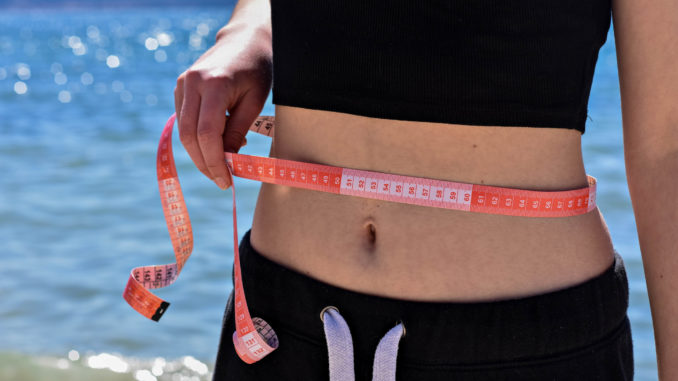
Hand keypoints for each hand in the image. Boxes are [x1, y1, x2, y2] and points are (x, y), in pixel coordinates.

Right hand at [174, 25, 271, 188]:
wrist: (245, 40)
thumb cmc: (256, 69)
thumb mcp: (254, 101)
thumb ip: (237, 130)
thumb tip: (226, 161)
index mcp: (213, 84)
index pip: (206, 134)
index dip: (214, 162)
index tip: (226, 181)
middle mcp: (192, 83)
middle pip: (189, 136)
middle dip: (205, 163)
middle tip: (222, 180)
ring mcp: (183, 84)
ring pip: (184, 131)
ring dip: (200, 154)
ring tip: (223, 165)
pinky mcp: (180, 87)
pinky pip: (185, 121)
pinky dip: (198, 138)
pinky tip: (219, 143)